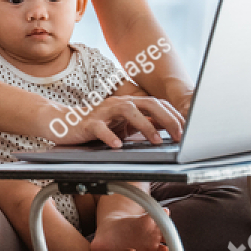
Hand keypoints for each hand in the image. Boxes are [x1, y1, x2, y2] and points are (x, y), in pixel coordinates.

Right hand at [44, 95, 183, 147]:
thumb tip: (167, 129)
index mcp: (128, 104)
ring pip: (127, 112)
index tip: (187, 131)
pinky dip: (110, 136)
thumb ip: (141, 125)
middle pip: (147, 104)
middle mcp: (118, 104)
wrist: (62, 123)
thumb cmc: (95, 126)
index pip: (157, 105)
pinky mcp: (88, 123)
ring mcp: (103, 112)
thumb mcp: (122, 125)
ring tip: (155, 141)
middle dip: (166, 119)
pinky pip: (100, 128)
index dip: (173, 116)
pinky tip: (118, 145)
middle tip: (179, 136)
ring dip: (144, 126)